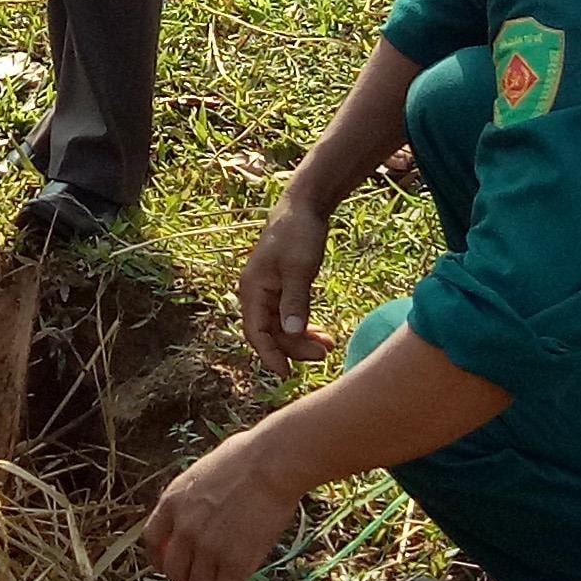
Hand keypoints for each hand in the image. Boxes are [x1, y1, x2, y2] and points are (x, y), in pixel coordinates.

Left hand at [143, 426, 308, 580]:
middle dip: (189, 580)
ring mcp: (208, 547)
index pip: (151, 541)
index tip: (172, 565)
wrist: (274, 462)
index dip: (161, 559)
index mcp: (173, 502)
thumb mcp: (205, 471)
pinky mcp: (234, 562)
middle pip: (175, 571)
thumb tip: (202, 504)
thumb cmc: (249, 456)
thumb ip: (194, 496)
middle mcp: (184, 528)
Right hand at [237, 204, 334, 376]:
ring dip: (301, 340)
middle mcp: (256, 293)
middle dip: (294, 348)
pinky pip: (289, 317)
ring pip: (281, 327)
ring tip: (327, 347)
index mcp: (253, 289)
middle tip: (323, 355)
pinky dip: (304, 327)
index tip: (287, 373)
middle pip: (270, 334)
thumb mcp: (299, 268)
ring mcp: (268, 292)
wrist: (303, 207)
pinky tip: (323, 335)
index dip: (269, 355)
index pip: (255, 332)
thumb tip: (292, 333)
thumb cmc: (299, 234)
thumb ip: (295, 301)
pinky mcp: (281, 289)